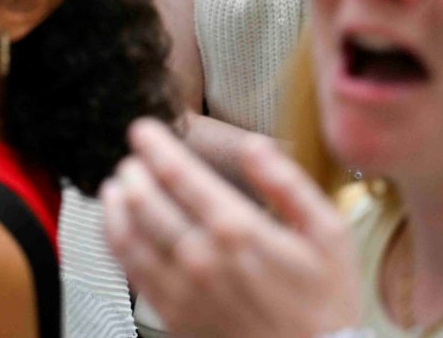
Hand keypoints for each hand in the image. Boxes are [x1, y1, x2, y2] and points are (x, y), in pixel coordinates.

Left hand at [102, 119, 361, 337]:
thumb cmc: (324, 301)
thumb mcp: (328, 233)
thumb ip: (287, 183)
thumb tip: (254, 145)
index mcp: (238, 229)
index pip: (178, 174)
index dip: (154, 145)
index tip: (142, 129)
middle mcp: (202, 257)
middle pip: (144, 199)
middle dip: (134, 171)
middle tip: (134, 158)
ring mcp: (182, 288)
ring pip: (128, 233)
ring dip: (116, 202)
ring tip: (116, 185)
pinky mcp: (172, 313)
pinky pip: (128, 269)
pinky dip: (114, 238)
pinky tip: (116, 224)